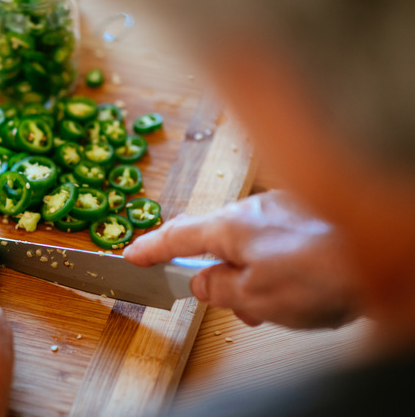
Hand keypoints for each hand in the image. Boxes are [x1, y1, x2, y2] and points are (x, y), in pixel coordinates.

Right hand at [123, 191, 360, 328]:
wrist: (384, 254)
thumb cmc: (320, 275)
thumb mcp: (253, 297)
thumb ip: (217, 289)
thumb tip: (201, 283)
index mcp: (229, 226)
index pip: (175, 237)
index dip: (149, 249)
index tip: (131, 255)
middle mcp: (252, 209)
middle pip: (217, 242)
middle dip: (219, 275)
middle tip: (232, 305)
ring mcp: (282, 208)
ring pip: (251, 244)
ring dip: (253, 275)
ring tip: (276, 306)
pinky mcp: (308, 215)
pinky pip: (277, 241)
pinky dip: (278, 266)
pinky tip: (300, 288)